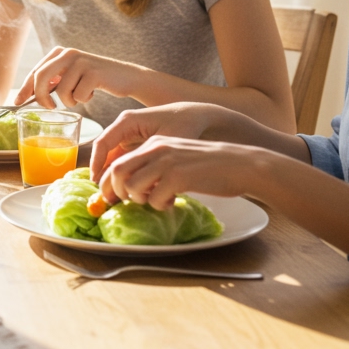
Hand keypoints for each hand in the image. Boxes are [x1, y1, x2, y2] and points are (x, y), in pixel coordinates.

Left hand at [16, 47, 137, 108]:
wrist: (125, 77)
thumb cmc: (93, 80)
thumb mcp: (69, 76)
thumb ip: (51, 81)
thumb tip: (24, 97)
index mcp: (58, 53)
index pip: (35, 72)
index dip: (25, 88)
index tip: (17, 102)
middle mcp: (68, 53)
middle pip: (41, 78)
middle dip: (41, 97)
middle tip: (50, 107)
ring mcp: (81, 61)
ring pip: (61, 91)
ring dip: (69, 101)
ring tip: (80, 96)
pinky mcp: (94, 72)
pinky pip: (78, 96)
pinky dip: (83, 100)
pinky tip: (93, 92)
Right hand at [87, 102, 218, 180]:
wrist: (197, 116)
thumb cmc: (184, 124)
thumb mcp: (167, 142)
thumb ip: (148, 159)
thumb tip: (132, 180)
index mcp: (127, 121)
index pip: (103, 143)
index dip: (97, 163)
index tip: (96, 181)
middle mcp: (124, 126)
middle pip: (105, 151)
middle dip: (104, 172)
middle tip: (105, 193)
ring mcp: (129, 133)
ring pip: (113, 156)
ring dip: (113, 173)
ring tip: (115, 193)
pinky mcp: (135, 141)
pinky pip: (123, 157)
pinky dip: (124, 171)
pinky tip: (128, 186)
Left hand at [98, 135, 274, 208]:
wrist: (241, 165)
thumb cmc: (209, 166)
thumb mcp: (177, 158)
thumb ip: (155, 166)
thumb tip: (131, 186)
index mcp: (154, 143)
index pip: (118, 161)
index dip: (107, 181)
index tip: (109, 197)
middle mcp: (157, 149)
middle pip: (117, 172)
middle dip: (114, 192)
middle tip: (123, 204)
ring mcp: (167, 162)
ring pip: (132, 186)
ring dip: (139, 199)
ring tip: (155, 200)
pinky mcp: (179, 176)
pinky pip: (154, 198)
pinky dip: (159, 206)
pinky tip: (173, 203)